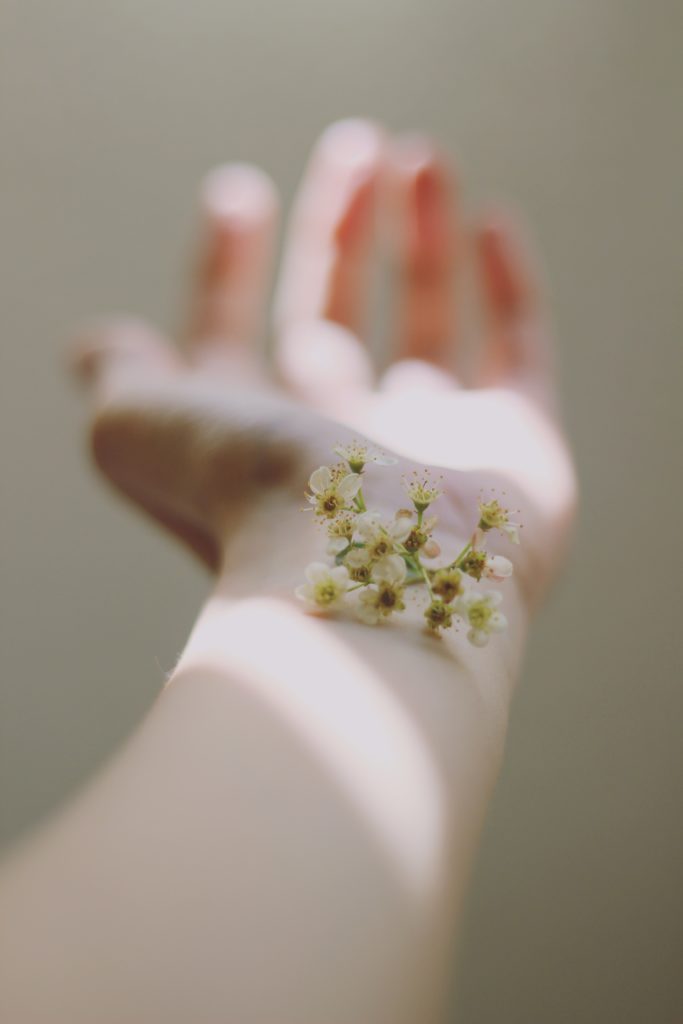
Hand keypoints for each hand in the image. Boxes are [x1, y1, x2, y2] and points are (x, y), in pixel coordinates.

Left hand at [73, 120, 575, 609]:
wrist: (375, 569)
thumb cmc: (248, 497)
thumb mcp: (141, 427)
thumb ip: (122, 377)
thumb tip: (97, 345)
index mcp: (253, 441)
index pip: (234, 337)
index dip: (228, 267)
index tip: (237, 194)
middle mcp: (342, 444)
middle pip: (334, 319)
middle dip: (338, 230)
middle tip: (355, 144)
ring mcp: (435, 445)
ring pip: (426, 321)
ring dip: (420, 235)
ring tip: (419, 154)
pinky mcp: (519, 444)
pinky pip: (519, 351)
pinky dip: (508, 287)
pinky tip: (491, 220)